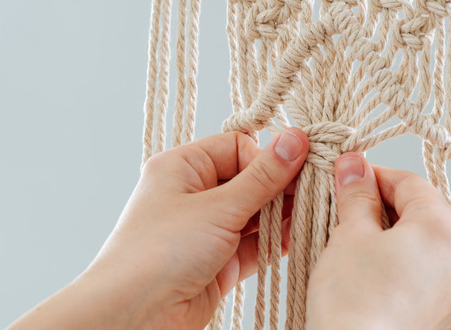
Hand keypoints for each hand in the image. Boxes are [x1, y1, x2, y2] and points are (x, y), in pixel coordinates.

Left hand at [9, 129, 309, 329]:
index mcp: (181, 167)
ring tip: (314, 210)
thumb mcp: (219, 207)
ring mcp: (205, 230)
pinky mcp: (217, 262)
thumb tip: (295, 138)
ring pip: (254, 214)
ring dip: (281, 215)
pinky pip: (253, 244)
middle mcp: (192, 194)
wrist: (135, 314)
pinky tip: (299, 235)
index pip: (236, 147)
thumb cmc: (161, 250)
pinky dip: (275, 241)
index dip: (265, 158)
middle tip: (315, 188)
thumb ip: (263, 177)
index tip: (296, 168)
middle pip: (248, 180)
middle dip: (280, 187)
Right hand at [306, 153, 450, 329]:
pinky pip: (427, 272)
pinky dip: (402, 262)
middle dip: (384, 205)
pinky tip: (371, 270)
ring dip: (393, 234)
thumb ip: (357, 195)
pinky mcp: (447, 313)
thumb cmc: (354, 301)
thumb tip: (354, 166)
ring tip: (355, 240)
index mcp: (444, 228)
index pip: (410, 183)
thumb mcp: (350, 234)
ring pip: (425, 243)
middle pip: (423, 212)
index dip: (374, 175)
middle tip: (347, 207)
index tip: (348, 176)